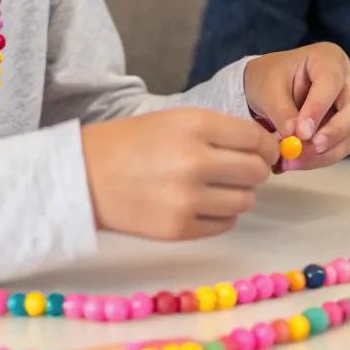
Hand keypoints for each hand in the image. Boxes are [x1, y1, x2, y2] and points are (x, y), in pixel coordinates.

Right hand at [81, 109, 277, 239]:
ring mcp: (188, 200)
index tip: (261, 150)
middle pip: (256, 172)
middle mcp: (196, 162)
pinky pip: (224, 224)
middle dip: (255, 170)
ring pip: (245, 201)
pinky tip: (202, 204)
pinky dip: (221, 214)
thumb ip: (219, 131)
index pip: (256, 138)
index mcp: (195, 126)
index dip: (265, 145)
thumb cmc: (130, 143)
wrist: (83, 177)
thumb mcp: (175, 120)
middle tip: (241, 170)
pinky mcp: (179, 229)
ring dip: (239, 194)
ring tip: (217, 187)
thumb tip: (263, 148)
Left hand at [244, 42, 349, 170]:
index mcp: (328, 59)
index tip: (301, 132)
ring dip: (326, 153)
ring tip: (293, 161)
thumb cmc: (269, 79)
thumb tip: (295, 137)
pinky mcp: (345, 126)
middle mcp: (347, 80)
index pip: (331, 82)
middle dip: (334, 134)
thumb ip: (282, 110)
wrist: (269, 87)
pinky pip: (343, 146)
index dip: (319, 108)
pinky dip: (322, 158)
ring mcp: (349, 104)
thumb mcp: (268, 89)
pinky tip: (298, 162)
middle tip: (310, 149)